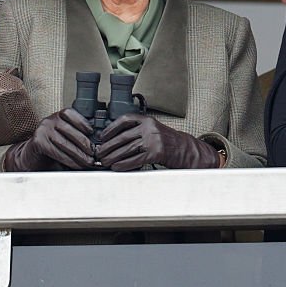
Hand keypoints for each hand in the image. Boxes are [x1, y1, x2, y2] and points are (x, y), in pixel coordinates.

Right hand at [3, 108, 94, 170]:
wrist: (31, 158)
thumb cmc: (52, 149)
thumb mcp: (66, 140)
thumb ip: (77, 139)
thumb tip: (96, 146)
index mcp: (57, 116)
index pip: (72, 115)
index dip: (84, 124)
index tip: (94, 135)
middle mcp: (49, 120)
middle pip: (71, 131)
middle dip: (85, 144)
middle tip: (95, 155)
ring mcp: (42, 130)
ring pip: (65, 142)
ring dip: (79, 155)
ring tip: (88, 162)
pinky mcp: (38, 142)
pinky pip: (56, 151)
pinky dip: (68, 160)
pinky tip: (76, 165)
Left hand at [96, 114, 220, 170]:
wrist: (186, 150)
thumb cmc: (167, 141)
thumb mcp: (152, 130)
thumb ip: (136, 131)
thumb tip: (113, 139)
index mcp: (147, 120)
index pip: (124, 120)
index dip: (111, 128)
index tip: (102, 136)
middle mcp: (150, 128)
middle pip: (123, 137)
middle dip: (108, 146)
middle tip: (99, 153)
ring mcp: (153, 140)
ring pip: (127, 149)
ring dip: (113, 157)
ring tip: (105, 162)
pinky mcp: (156, 153)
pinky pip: (135, 159)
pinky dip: (124, 164)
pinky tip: (117, 167)